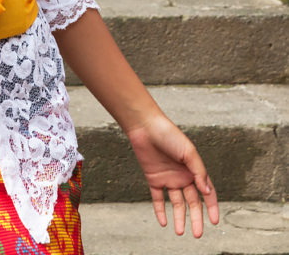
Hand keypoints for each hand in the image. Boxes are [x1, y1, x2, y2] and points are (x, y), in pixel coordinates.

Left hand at [127, 113, 218, 236]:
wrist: (145, 126)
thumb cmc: (169, 134)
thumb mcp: (189, 152)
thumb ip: (198, 172)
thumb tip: (207, 191)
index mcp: (194, 170)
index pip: (206, 192)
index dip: (211, 207)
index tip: (215, 222)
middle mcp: (182, 176)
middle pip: (192, 202)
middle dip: (196, 218)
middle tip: (197, 234)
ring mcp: (168, 178)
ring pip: (176, 203)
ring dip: (179, 218)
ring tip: (180, 232)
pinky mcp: (154, 178)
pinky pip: (158, 198)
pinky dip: (160, 210)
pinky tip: (163, 222)